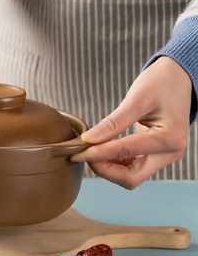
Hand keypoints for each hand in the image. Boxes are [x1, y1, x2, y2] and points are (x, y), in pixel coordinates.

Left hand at [71, 57, 191, 188]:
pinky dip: (114, 162)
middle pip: (131, 177)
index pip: (125, 152)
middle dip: (104, 169)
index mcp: (168, 139)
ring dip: (107, 167)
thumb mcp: (136, 99)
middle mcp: (169, 153)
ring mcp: (164, 157)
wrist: (179, 77)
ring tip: (89, 150)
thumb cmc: (161, 83)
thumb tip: (87, 140)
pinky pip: (132, 167)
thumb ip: (112, 123)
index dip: (97, 154)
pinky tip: (101, 149)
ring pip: (130, 176)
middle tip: (83, 154)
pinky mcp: (156, 155)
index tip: (76, 152)